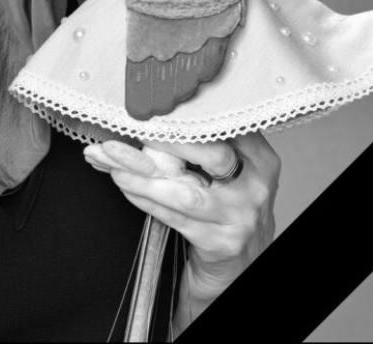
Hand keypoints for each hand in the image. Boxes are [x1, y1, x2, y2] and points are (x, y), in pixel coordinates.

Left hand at [84, 133, 279, 329]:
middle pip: (210, 154)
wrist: (240, 262)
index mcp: (259, 157)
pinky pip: (176, 218)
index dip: (184, 118)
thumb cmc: (227, 205)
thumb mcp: (229, 170)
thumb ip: (204, 143)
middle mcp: (255, 185)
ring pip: (186, 192)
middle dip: (164, 141)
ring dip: (143, 177)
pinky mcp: (222, 243)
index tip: (151, 110)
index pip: (220, 127)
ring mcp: (240, 216)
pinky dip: (146, 200)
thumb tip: (153, 115)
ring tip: (113, 163)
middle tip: (130, 130)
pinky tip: (127, 187)